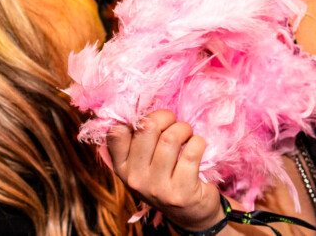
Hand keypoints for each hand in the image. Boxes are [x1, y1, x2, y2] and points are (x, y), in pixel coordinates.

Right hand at [108, 110, 223, 231]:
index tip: (151, 120)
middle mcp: (134, 178)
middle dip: (166, 117)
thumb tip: (141, 102)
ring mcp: (157, 188)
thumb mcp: (144, 162)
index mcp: (121, 167)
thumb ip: (139, 139)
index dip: (137, 117)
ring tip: (187, 135)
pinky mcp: (180, 192)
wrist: (190, 212)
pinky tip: (198, 147)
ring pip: (170, 137)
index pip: (116, 132)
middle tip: (174, 124)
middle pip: (147, 127)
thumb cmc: (166, 176)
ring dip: (184, 129)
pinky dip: (199, 142)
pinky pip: (192, 151)